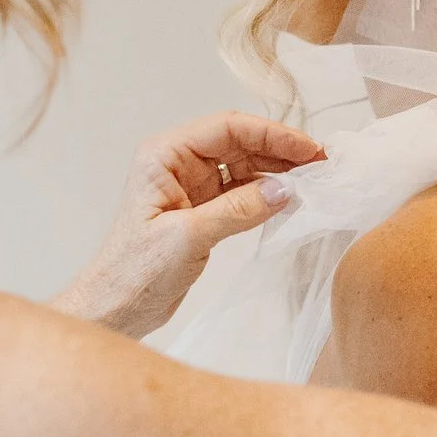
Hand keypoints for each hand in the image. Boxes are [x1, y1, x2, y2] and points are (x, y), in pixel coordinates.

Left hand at [55, 111, 324, 337]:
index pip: (227, 127)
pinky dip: (268, 192)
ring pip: (244, 163)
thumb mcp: (187, 238)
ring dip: (278, 169)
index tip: (309, 149)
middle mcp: (177, 161)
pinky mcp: (202, 207)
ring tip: (315, 179)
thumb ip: (237, 210)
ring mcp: (191, 184)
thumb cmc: (134, 272)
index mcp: (164, 154)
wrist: (114, 309)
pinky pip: (242, 189)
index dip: (272, 134)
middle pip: (239, 141)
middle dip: (280, 149)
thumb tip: (286, 189)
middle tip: (322, 164)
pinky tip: (292, 198)